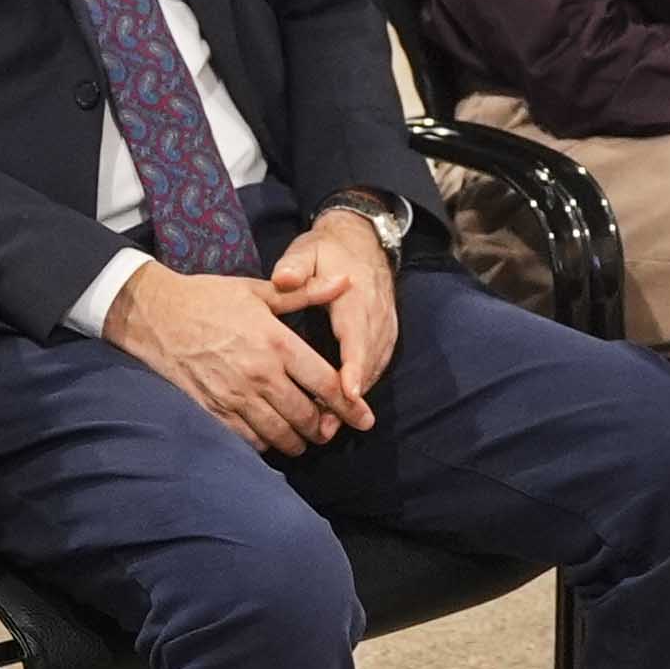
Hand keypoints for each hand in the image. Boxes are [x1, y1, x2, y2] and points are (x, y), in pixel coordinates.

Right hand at [105, 262, 366, 457]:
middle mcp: (260, 375)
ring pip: (280, 434)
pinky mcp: (214, 411)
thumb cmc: (210, 298)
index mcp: (277, 344)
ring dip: (297, 441)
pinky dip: (265, 443)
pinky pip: (249, 440)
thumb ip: (306, 293)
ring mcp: (235, 397)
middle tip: (329, 430)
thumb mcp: (259, 290)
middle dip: (324, 429)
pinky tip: (269, 436)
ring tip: (303, 438)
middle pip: (307, 417)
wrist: (156, 315)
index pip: (326, 384)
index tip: (366, 419)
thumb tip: (346, 281)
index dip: (350, 406)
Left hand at [267, 205, 405, 406]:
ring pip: (375, 367)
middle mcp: (376, 315)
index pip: (357, 335)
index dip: (354, 366)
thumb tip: (283, 279)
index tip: (349, 393)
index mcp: (356, 296)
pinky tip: (342, 407)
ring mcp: (385, 326)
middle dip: (351, 396)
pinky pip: (378, 365)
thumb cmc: (327, 250)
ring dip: (356, 398)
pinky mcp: (386, 335)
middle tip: (327, 427)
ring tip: (330, 426)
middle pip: (368, 361)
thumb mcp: (306, 249)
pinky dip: (363, 386)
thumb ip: (295, 266)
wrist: (362, 241)